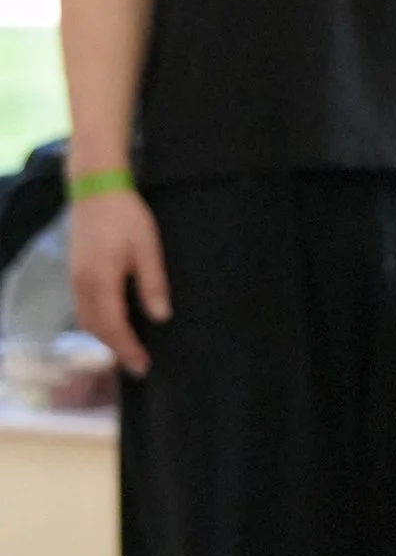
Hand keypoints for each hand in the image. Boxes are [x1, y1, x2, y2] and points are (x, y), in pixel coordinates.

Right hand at [67, 184, 168, 376]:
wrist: (96, 189)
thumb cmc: (126, 216)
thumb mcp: (148, 248)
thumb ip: (153, 284)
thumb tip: (160, 317)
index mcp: (101, 281)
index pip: (113, 326)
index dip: (127, 349)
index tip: (143, 366)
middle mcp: (82, 285)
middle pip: (95, 328)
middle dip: (115, 349)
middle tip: (137, 365)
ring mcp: (74, 279)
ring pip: (85, 320)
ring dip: (103, 338)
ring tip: (125, 349)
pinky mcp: (74, 272)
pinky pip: (81, 308)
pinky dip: (96, 323)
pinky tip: (111, 324)